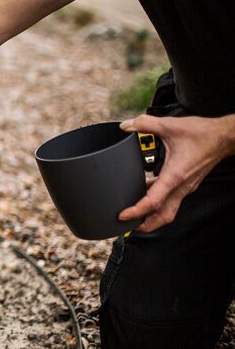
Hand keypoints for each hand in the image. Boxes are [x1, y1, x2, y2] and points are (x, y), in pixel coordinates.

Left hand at [118, 114, 234, 231]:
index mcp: (175, 176)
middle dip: (146, 225)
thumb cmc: (202, 134)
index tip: (123, 215)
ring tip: (134, 212)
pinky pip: (171, 197)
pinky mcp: (187, 183)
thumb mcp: (170, 126)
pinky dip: (158, 199)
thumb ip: (145, 124)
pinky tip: (146, 188)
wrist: (224, 137)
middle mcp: (181, 186)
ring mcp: (185, 186)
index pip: (153, 201)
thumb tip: (126, 126)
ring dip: (152, 214)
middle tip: (127, 225)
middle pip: (163, 216)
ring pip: (168, 208)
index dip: (136, 211)